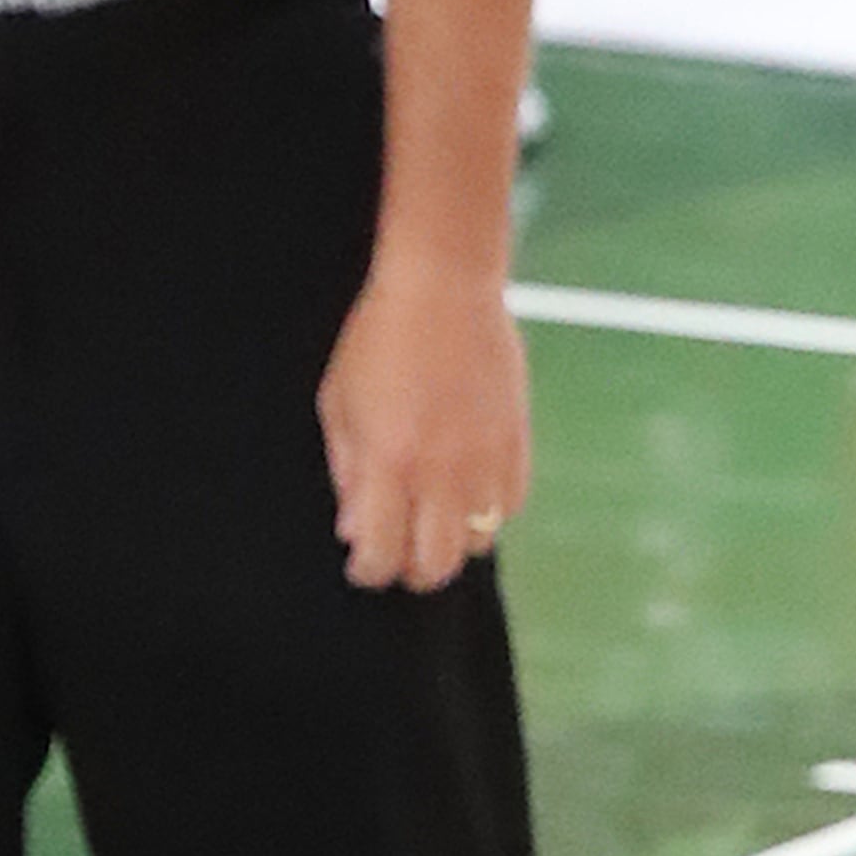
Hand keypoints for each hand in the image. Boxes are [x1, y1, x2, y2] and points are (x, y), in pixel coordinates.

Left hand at [320, 253, 529, 592]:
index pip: (381, 555)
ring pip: (478, 542)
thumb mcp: (338, 403)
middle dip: (411, 570)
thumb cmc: (379, 338)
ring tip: (433, 519)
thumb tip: (354, 530)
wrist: (444, 285)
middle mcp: (441, 470)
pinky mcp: (517, 439)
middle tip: (398, 551)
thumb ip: (346, 472)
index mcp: (389, 461)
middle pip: (435, 565)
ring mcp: (485, 457)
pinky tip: (467, 491)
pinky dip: (488, 511)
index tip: (361, 561)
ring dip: (451, 541)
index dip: (367, 571)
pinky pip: (511, 504)